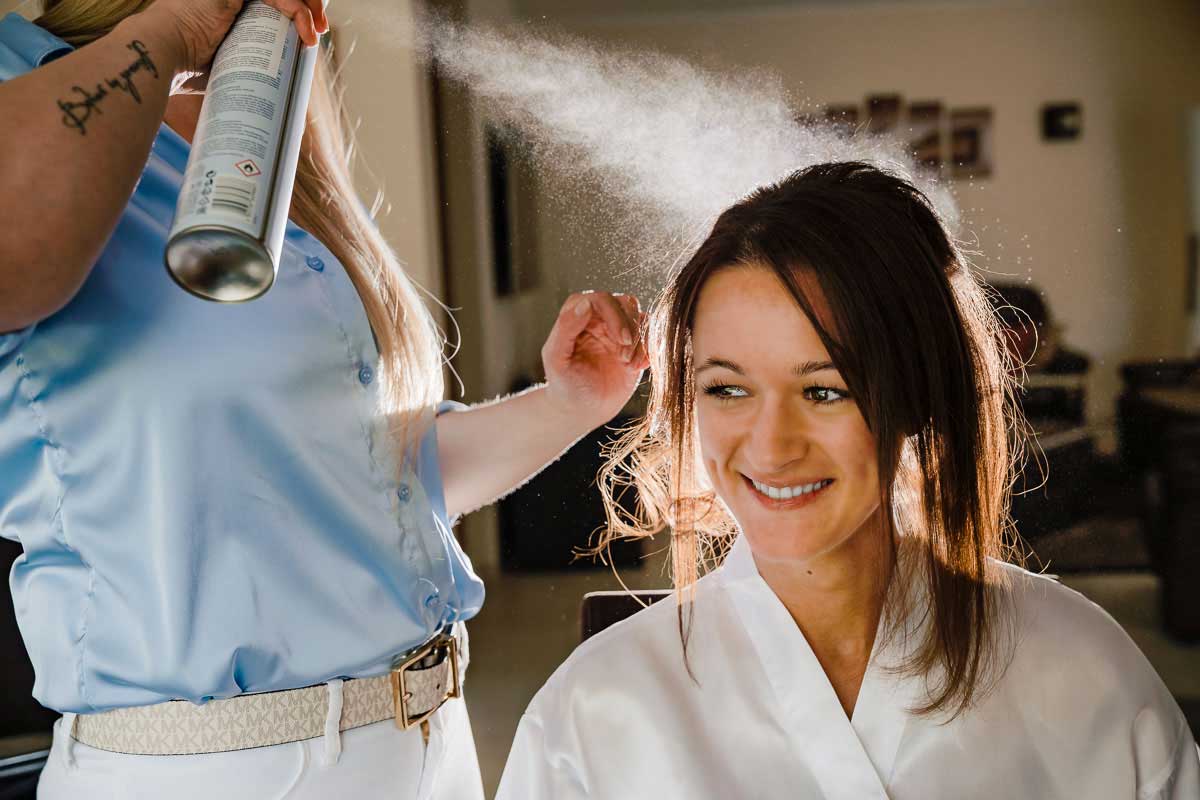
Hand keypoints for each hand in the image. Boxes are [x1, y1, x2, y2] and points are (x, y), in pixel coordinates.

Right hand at [138, 0, 328, 92]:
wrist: (159, 56)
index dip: (295, 14)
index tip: (309, 38)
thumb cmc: (182, 69)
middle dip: (307, 8)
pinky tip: (306, 29)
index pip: (270, 4)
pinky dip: (297, 9)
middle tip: (316, 34)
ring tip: (316, 33)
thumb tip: (268, 98)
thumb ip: (244, 67)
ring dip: (308, 7)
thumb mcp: (224, 66)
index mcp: (227, 8)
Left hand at [541, 291, 649, 430]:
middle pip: (625, 303)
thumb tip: (585, 303)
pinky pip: (651, 334)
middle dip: (630, 328)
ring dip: (640, 340)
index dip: (615, 316)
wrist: (584, 409)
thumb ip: (565, 328)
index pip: (601, 299)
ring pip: (640, 317)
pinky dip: (650, 349)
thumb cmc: (565, 385)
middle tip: (624, 357)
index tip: (621, 340)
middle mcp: (598, 316)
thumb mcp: (556, 360)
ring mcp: (618, 329)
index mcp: (576, 313)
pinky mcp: (634, 344)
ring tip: (629, 364)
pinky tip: (638, 367)